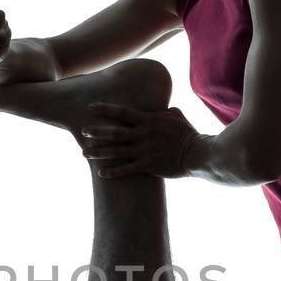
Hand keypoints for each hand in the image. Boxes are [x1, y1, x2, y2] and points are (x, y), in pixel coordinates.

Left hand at [81, 102, 202, 177]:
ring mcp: (145, 151)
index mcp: (149, 121)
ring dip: (99, 152)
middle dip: (97, 132)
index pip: (123, 112)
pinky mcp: (149, 166)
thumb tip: (158, 106)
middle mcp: (144, 135)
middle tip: (82, 131)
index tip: (90, 107)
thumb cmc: (188, 134)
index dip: (105, 109)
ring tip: (85, 153)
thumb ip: (162, 111)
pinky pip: (127, 170)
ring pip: (117, 152)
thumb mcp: (176, 116)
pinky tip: (101, 173)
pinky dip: (114, 172)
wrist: (198, 153)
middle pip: (115, 133)